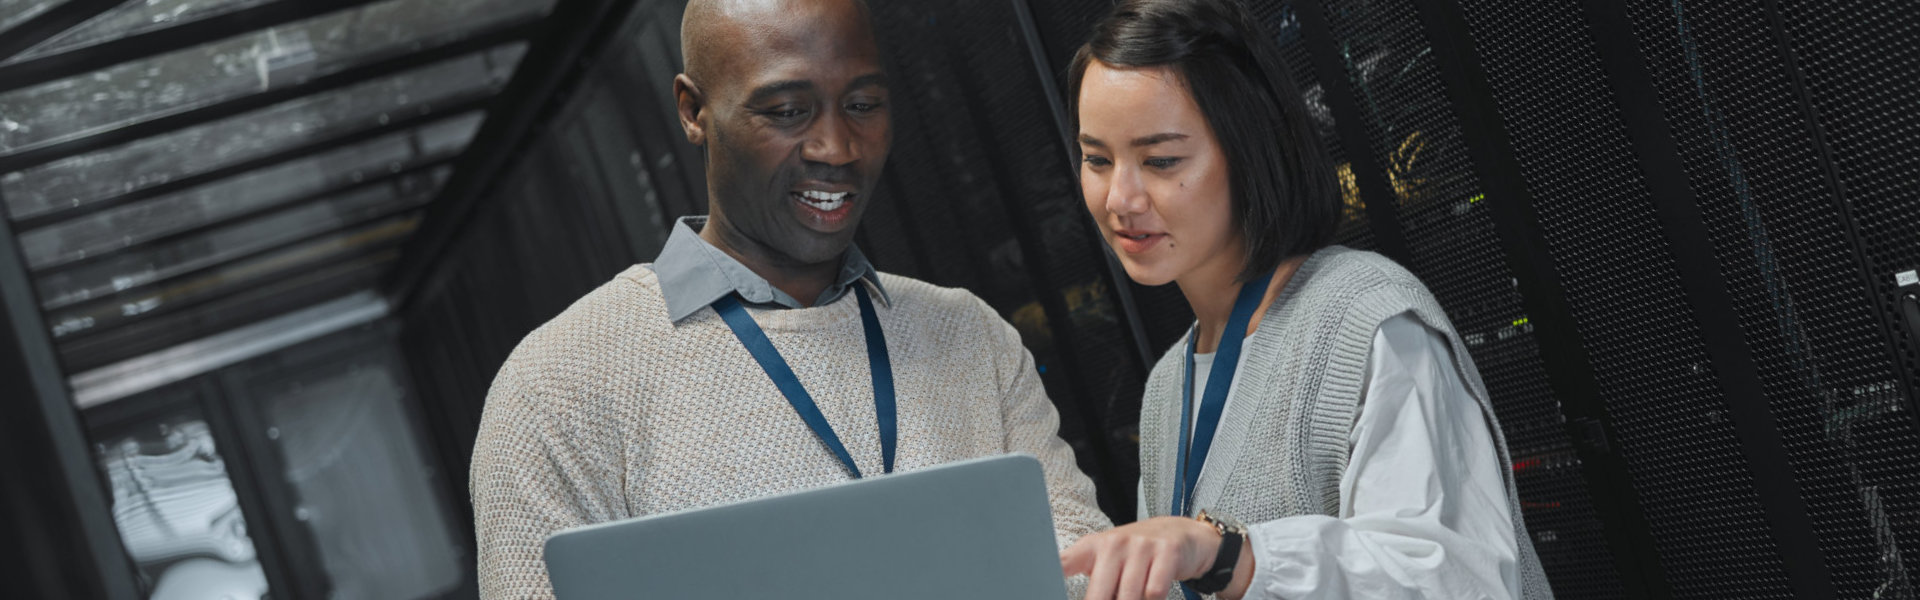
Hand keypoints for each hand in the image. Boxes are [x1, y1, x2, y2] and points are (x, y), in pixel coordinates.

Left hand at [1060, 516, 1220, 599]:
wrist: (1180, 533)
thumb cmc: (1135, 554)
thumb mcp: (1107, 560)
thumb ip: (1093, 582)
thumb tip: (1070, 596)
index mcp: (1092, 547)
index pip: (1063, 563)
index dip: (1049, 579)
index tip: (1041, 590)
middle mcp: (1114, 543)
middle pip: (1099, 595)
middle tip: (1113, 599)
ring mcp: (1141, 546)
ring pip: (1129, 597)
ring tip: (1134, 596)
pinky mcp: (1167, 552)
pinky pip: (1154, 592)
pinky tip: (1152, 592)